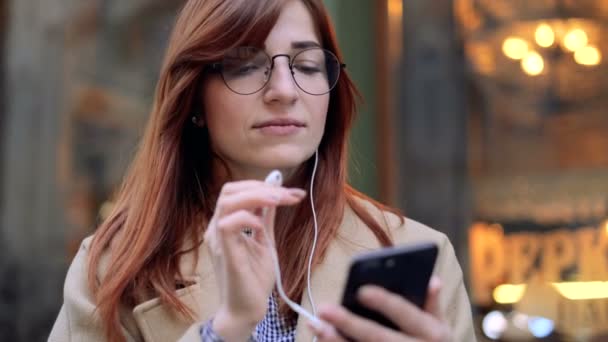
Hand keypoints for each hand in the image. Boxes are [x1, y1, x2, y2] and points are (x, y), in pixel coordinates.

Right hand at [204, 180, 305, 340]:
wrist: (248, 309)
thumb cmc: (254, 278)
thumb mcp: (265, 240)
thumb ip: (266, 218)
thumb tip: (274, 194)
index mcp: (226, 224)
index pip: (235, 192)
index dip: (261, 185)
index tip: (289, 192)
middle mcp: (217, 228)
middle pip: (229, 191)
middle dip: (260, 187)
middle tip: (286, 195)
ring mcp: (218, 240)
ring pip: (227, 202)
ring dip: (256, 196)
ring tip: (278, 201)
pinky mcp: (225, 253)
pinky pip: (227, 225)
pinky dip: (248, 218)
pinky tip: (262, 227)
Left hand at [309, 276, 450, 341]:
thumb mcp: (441, 327)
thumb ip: (432, 303)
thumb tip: (432, 278)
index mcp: (432, 333)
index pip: (406, 314)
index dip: (385, 302)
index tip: (361, 290)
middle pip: (378, 337)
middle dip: (350, 322)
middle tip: (324, 308)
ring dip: (335, 341)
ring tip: (315, 324)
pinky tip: (321, 339)